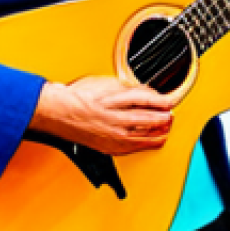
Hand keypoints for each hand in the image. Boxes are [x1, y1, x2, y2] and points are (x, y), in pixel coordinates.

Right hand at [29, 76, 173, 154]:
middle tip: (170, 113)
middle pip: (149, 120)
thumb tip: (146, 92)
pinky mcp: (110, 147)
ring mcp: (113, 136)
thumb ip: (127, 86)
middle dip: (164, 117)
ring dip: (160, 131)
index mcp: (113, 100)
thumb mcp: (104, 82)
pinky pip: (135, 147)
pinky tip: (154, 140)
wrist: (58, 113)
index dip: (162, 100)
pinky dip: (148, 143)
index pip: (146, 100)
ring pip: (145, 136)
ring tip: (167, 126)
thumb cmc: (77, 97)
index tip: (170, 100)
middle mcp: (114, 120)